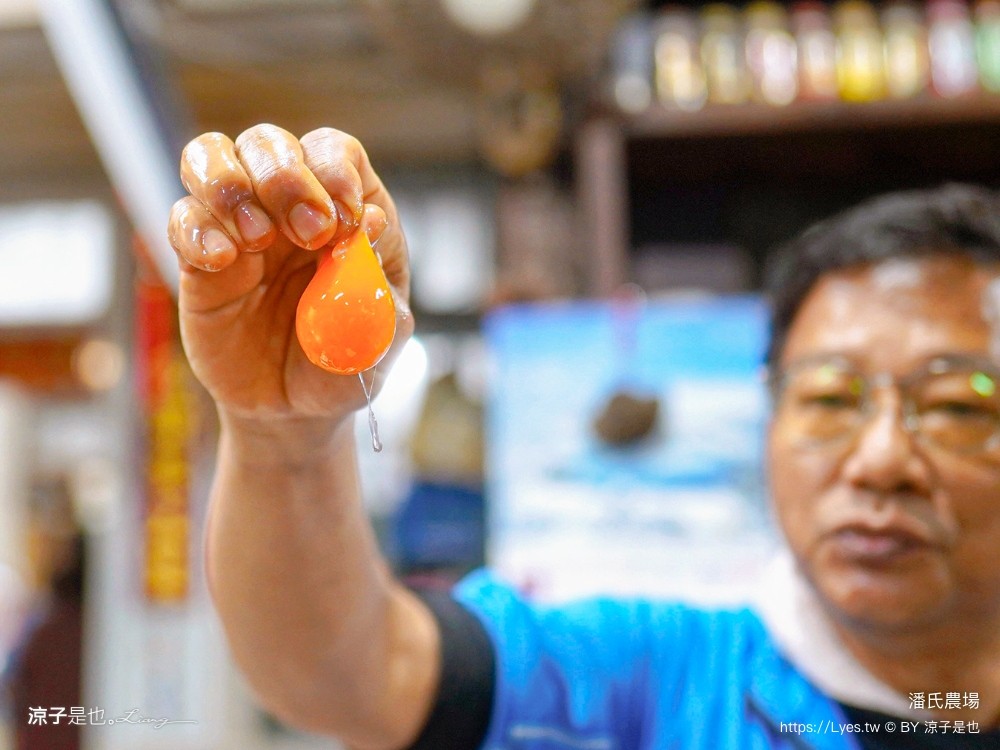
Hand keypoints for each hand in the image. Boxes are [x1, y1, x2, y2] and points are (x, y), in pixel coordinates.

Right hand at [168, 125, 412, 425]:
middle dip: (287, 176)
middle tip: (309, 232)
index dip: (335, 170)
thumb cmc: (344, 363)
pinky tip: (220, 263)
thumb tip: (371, 220)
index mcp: (346, 211)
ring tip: (257, 239)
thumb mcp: (378, 336)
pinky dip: (196, 230)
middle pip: (270, 142)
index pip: (335, 152)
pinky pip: (181, 217)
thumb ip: (377, 285)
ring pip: (212, 155)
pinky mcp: (198, 259)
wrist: (296, 410)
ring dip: (231, 185)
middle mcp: (289, 206)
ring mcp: (239, 226)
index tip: (344, 220)